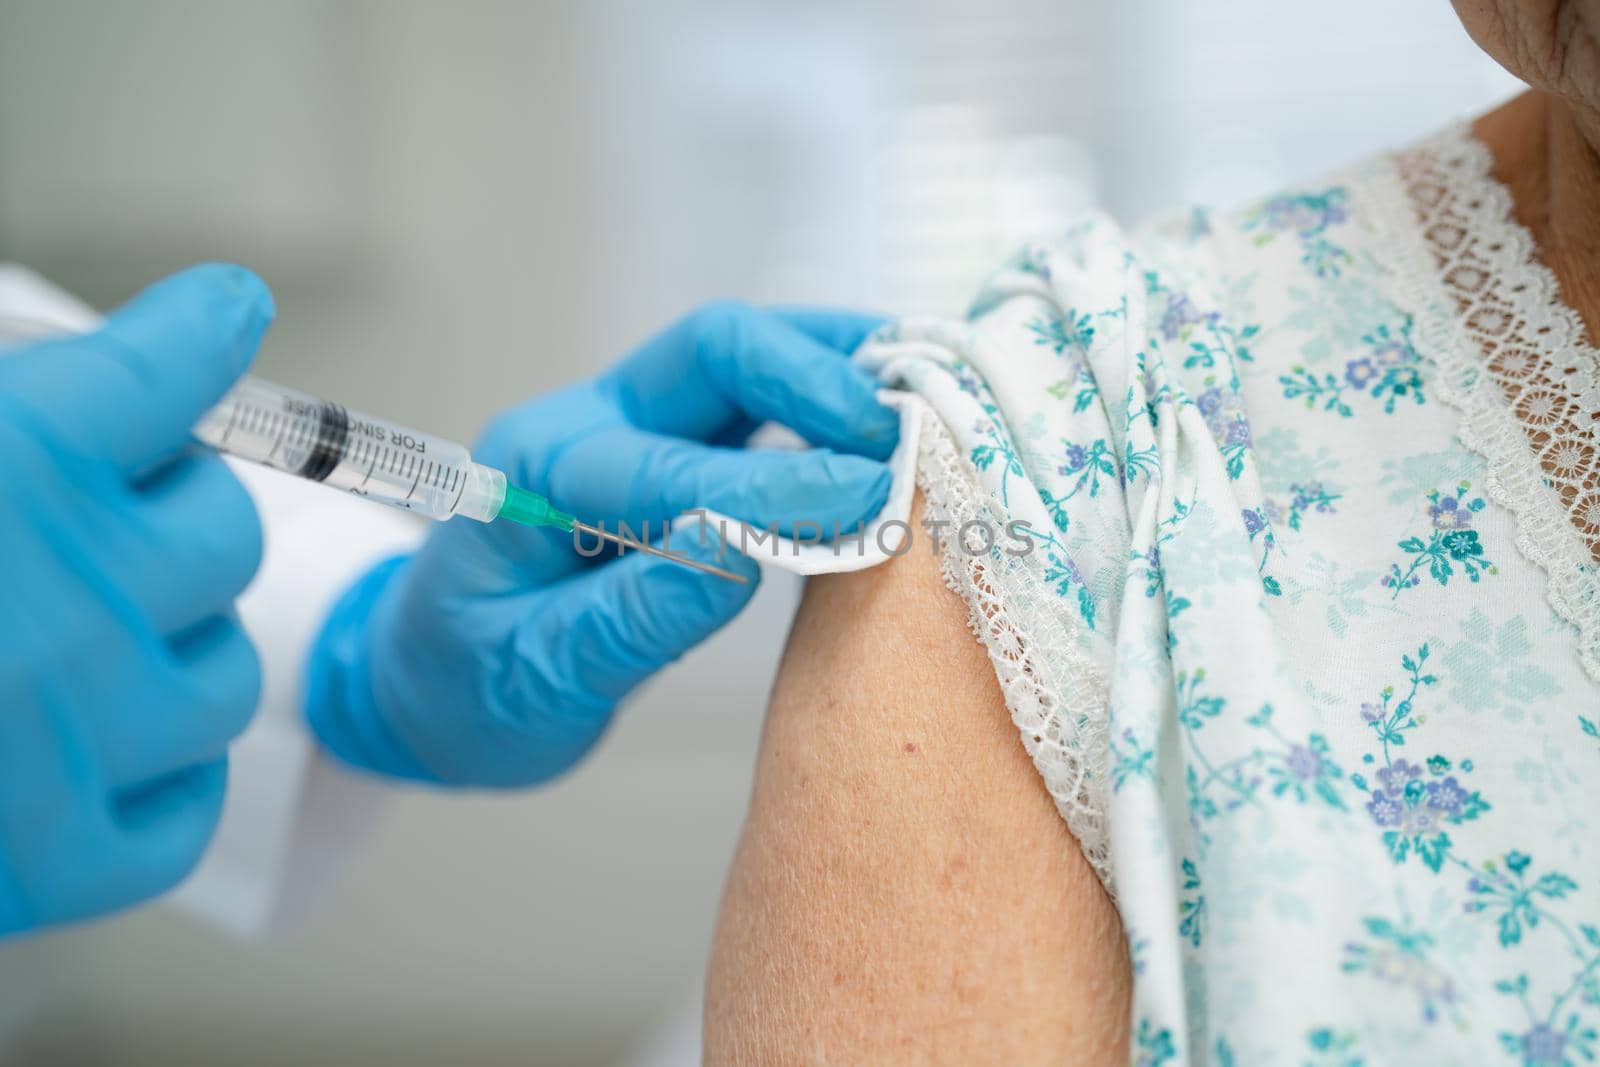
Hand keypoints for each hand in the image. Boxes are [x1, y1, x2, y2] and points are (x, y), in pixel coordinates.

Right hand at [0, 265, 272, 935]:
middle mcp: (71, 596)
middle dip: (175, 520)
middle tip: (111, 529)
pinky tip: (107, 756)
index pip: (162, 371)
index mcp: (12, 465)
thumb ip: (2, 425)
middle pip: (223, 532)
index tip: (219, 316)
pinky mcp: (56, 861)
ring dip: (174, 655)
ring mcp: (78, 736)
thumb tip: (72, 399)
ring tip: (89, 652)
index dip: (195, 335)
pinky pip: (184, 814)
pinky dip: (159, 782)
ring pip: (226, 674)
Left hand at [307, 302, 893, 785]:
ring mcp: (628, 424)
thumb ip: (632, 616)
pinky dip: (828, 395)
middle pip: (714, 350)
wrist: (431, 681)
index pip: (670, 465)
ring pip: (744, 357)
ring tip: (923, 391)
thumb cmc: (470, 690)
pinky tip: (888, 411)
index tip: (870, 501)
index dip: (776, 484)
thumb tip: (736, 555)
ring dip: (834, 367)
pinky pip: (756, 397)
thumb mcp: (536, 677)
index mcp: (536, 475)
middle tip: (903, 435)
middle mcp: (585, 424)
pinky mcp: (670, 445)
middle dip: (812, 380)